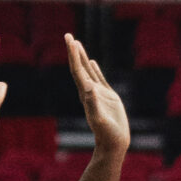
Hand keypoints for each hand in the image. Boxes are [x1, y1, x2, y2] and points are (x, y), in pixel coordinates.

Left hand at [66, 37, 129, 159]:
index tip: (70, 41)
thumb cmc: (107, 134)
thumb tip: (87, 87)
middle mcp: (89, 91)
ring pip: (88, 71)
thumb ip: (93, 103)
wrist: (113, 144)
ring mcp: (98, 94)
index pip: (77, 70)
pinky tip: (92, 62)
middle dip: (74, 52)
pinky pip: (99, 79)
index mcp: (85, 94)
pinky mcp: (108, 97)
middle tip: (68, 36)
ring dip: (82, 57)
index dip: (73, 55)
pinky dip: (95, 69)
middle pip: (79, 67)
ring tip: (77, 44)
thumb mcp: (99, 119)